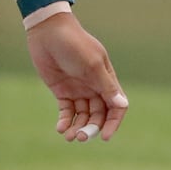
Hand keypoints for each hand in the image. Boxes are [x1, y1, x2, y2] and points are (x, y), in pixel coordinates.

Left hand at [26, 12, 128, 141]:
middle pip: (98, 115)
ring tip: (68, 136)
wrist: (48, 32)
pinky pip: (67, 111)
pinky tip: (60, 128)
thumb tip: (123, 104)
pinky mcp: (62, 91)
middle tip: (80, 137)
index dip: (113, 122)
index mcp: (106, 79)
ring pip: (82, 116)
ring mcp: (78, 89)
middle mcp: (94, 86)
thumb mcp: (91, 65)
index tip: (105, 137)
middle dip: (91, 128)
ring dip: (77, 128)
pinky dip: (65, 121)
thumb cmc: (74, 44)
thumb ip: (106, 86)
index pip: (116, 106)